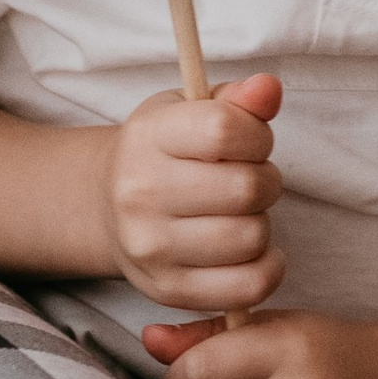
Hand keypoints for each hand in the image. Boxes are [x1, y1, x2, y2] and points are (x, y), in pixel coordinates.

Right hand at [98, 74, 284, 308]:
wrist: (108, 207)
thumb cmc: (164, 152)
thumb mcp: (190, 109)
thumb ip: (237, 99)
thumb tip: (268, 88)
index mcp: (147, 138)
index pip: (224, 130)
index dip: (257, 135)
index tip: (251, 141)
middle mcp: (141, 194)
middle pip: (246, 188)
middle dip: (265, 181)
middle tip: (249, 180)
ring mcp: (152, 248)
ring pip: (251, 238)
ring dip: (262, 224)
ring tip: (241, 214)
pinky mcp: (169, 289)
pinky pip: (247, 287)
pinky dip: (267, 269)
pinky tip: (253, 251)